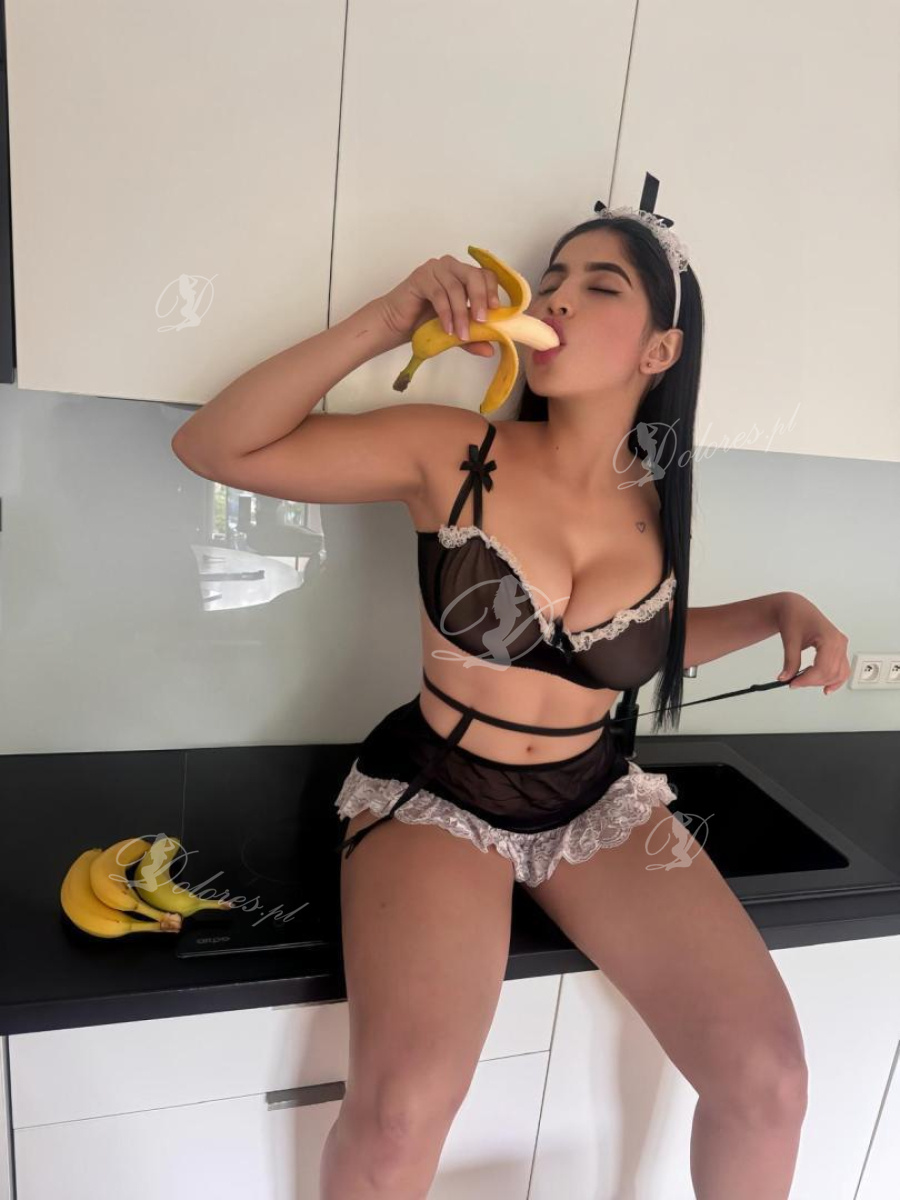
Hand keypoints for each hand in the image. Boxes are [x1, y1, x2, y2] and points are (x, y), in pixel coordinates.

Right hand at [378, 254, 502, 357]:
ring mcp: (435, 269)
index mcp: (463, 274)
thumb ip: (473, 337)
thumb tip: (491, 350)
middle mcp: (451, 267)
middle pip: (473, 276)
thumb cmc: (424, 322)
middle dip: (479, 299)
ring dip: (460, 313)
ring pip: (455, 287)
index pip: (485, 274)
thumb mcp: (455, 330)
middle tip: (481, 321)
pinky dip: (445, 313)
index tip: (495, 309)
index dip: (492, 290)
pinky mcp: (420, 277)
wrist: (396, 324)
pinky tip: (447, 328)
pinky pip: (438, 294)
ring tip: (461, 334)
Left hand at [773, 592, 850, 694]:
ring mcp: (841, 645)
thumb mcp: (790, 639)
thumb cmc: (795, 615)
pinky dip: (835, 680)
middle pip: (831, 673)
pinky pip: (842, 669)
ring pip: (838, 673)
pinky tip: (826, 688)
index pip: (823, 668)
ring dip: (822, 682)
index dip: (807, 679)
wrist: (796, 607)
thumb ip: (790, 661)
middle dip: (812, 681)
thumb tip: (786, 677)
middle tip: (794, 682)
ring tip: (805, 682)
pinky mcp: (838, 649)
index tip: (792, 683)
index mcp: (830, 637)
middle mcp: (839, 642)